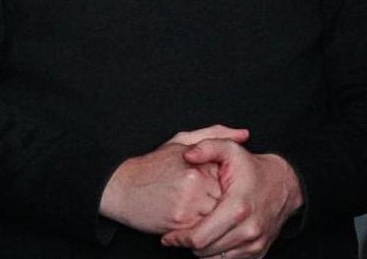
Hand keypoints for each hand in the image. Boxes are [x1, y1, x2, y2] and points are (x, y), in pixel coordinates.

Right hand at [99, 143, 225, 235]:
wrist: (121, 187)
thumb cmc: (153, 166)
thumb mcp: (180, 142)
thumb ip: (214, 136)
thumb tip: (245, 135)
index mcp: (198, 161)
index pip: (229, 179)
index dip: (223, 186)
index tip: (211, 186)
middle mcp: (195, 181)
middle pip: (226, 201)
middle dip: (219, 204)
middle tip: (203, 201)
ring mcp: (188, 203)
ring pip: (217, 217)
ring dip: (211, 218)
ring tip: (195, 210)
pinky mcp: (179, 221)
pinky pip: (203, 231)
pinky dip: (200, 228)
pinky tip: (188, 219)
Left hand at [160, 142, 301, 258]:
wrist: (283, 185)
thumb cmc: (251, 168)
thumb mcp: (230, 150)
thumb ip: (207, 147)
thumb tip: (187, 155)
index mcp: (237, 208)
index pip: (199, 237)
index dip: (179, 239)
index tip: (168, 236)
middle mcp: (248, 229)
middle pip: (205, 251)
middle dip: (187, 245)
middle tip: (176, 236)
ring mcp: (255, 243)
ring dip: (201, 251)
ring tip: (192, 236)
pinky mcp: (259, 251)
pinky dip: (216, 254)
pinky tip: (209, 240)